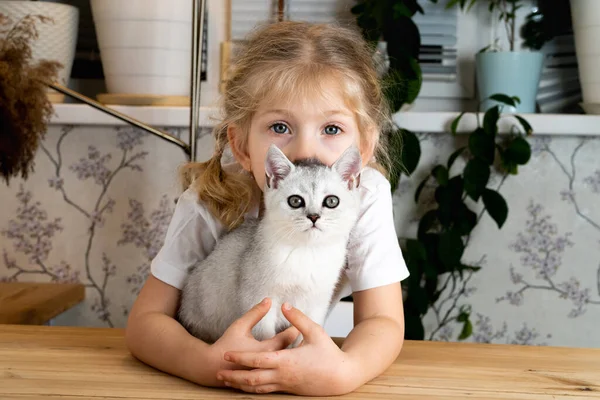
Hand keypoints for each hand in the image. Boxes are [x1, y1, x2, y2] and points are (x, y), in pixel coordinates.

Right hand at [207, 298, 298, 386]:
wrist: (213, 368)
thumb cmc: (227, 345)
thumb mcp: (240, 325)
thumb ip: (256, 313)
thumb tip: (268, 300)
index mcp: (266, 350)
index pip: (288, 338)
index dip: (295, 328)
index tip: (302, 322)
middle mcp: (269, 363)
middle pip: (291, 352)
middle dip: (299, 343)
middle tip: (306, 333)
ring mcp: (266, 373)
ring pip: (287, 365)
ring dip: (294, 356)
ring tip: (301, 348)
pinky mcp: (263, 380)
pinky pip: (279, 373)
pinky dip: (285, 367)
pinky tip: (288, 360)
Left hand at [216, 303, 356, 395]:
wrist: (341, 377)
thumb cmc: (329, 354)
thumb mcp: (315, 332)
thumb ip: (298, 318)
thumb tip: (284, 305)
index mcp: (286, 361)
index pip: (257, 360)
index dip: (240, 357)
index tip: (226, 354)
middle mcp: (282, 375)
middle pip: (251, 378)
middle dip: (234, 376)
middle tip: (218, 373)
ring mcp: (285, 385)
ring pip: (257, 388)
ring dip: (240, 385)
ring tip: (226, 380)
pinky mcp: (288, 390)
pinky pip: (265, 391)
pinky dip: (252, 389)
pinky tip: (246, 386)